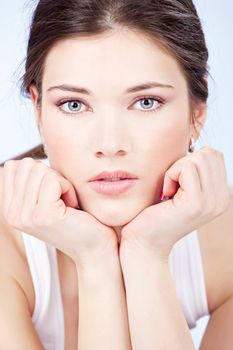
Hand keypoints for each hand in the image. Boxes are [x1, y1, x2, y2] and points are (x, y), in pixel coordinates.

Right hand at [3, 158, 117, 264]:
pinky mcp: (43, 214)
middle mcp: (13, 214)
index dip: (40, 172)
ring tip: (67, 204)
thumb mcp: (46, 199)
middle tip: (62, 200)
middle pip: (28, 166)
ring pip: (41, 171)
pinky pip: (54, 180)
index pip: (14, 166)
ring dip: (61, 183)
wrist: (94, 249)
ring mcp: (26, 216)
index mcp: (11, 209)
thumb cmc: (77, 221)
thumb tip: (29, 161)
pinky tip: (72, 206)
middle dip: (52, 177)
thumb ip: (32, 182)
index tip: (52, 194)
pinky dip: (68, 188)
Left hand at [120, 146, 229, 262]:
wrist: (144, 241)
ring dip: (175, 170)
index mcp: (221, 195)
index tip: (177, 183)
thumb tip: (197, 146)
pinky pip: (185, 167)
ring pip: (196, 159)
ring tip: (169, 191)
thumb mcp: (181, 188)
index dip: (190, 161)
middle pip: (208, 153)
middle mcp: (222, 200)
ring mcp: (211, 203)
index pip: (214, 155)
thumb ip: (195, 171)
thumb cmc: (156, 212)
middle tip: (172, 186)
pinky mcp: (196, 203)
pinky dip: (170, 175)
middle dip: (183, 163)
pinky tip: (165, 194)